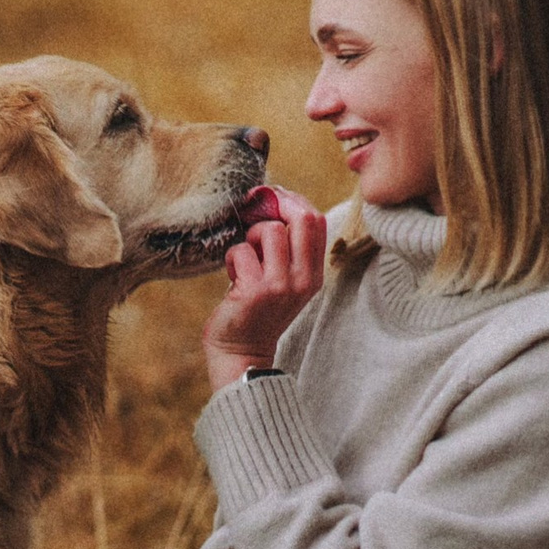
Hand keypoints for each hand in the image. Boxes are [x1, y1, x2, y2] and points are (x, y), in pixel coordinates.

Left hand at [200, 185, 325, 390]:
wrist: (241, 351)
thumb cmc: (258, 306)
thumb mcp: (285, 279)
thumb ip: (288, 246)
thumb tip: (275, 197)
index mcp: (313, 274)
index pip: (317, 220)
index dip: (293, 200)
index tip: (273, 198)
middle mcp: (303, 280)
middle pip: (302, 217)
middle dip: (277, 203)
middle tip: (257, 209)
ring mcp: (281, 286)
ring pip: (269, 230)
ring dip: (250, 237)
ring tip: (246, 258)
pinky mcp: (256, 291)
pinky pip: (241, 250)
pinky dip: (232, 258)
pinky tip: (233, 278)